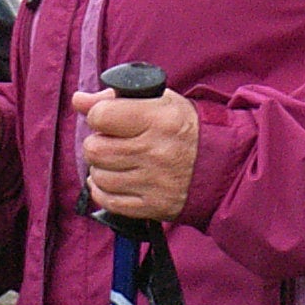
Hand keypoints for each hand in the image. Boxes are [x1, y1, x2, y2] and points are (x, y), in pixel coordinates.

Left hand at [71, 87, 199, 222]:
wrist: (224, 164)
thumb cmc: (188, 128)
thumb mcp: (161, 102)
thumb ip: (117, 98)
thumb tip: (79, 100)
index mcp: (159, 118)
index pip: (101, 115)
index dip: (98, 115)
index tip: (108, 118)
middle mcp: (155, 150)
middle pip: (95, 149)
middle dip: (98, 143)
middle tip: (113, 141)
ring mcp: (152, 181)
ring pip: (98, 176)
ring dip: (102, 167)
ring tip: (118, 160)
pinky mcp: (151, 205)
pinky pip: (108, 201)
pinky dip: (104, 190)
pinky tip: (115, 180)